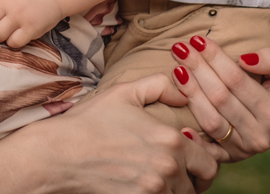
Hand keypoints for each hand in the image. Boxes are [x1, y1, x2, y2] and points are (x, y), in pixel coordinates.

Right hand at [20, 74, 219, 192]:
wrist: (59, 154)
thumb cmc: (90, 121)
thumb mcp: (124, 92)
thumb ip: (159, 86)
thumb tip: (182, 93)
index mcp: (171, 140)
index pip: (210, 163)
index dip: (206, 160)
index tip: (195, 157)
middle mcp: (167, 169)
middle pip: (199, 186)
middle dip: (195, 179)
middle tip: (185, 173)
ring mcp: (152, 190)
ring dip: (176, 190)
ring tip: (162, 178)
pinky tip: (147, 185)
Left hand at [171, 38, 269, 161]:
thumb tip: (246, 58)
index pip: (237, 81)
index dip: (216, 59)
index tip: (198, 40)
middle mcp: (260, 135)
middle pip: (220, 98)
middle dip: (197, 70)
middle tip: (179, 48)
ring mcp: (244, 149)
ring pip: (210, 120)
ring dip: (190, 93)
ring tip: (177, 69)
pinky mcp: (231, 157)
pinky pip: (208, 151)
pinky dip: (195, 140)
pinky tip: (180, 125)